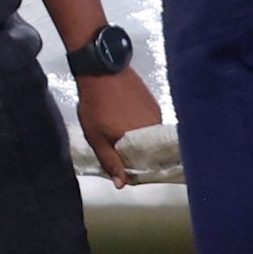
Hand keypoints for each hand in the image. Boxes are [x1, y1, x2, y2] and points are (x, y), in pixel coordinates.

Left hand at [78, 65, 166, 189]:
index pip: (146, 164)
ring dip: (138, 138)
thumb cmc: (96, 105)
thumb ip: (110, 161)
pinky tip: (126, 119)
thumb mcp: (96, 137)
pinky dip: (140, 124)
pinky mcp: (153, 100)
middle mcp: (155, 126)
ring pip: (150, 134)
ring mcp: (156, 112)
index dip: (136, 169)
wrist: (101, 69)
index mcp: (141, 139)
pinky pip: (150, 120)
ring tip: (120, 133)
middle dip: (136, 153)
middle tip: (118, 149)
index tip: (125, 170)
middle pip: (149, 149)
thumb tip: (122, 185)